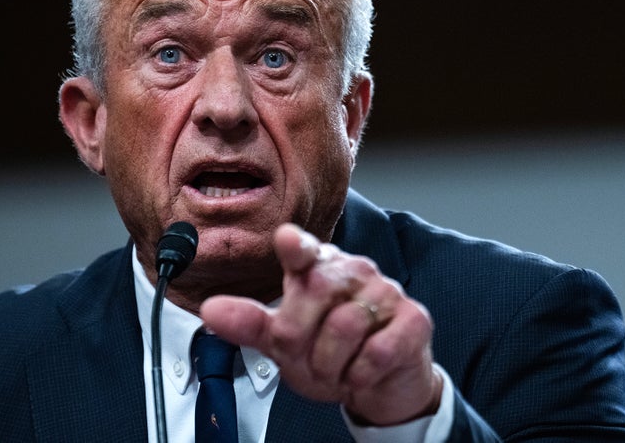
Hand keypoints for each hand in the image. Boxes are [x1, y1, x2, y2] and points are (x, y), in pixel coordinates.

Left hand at [199, 223, 442, 425]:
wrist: (379, 385)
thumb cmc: (329, 354)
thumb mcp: (282, 342)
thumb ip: (248, 323)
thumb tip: (210, 309)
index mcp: (317, 267)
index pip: (302, 249)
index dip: (295, 245)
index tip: (285, 239)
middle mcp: (352, 270)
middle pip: (313, 296)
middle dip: (302, 341)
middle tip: (309, 358)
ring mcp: (386, 291)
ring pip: (345, 328)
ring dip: (332, 364)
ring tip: (337, 367)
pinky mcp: (414, 319)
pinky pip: (377, 351)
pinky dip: (361, 374)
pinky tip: (362, 371)